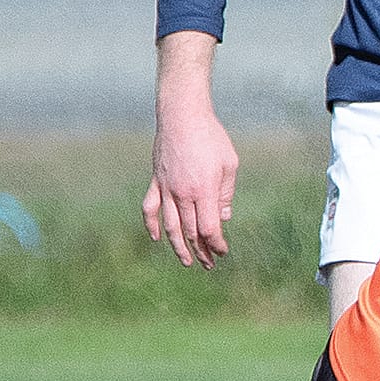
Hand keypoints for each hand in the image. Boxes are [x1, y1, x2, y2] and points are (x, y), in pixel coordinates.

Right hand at [143, 103, 238, 268]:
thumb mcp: (229, 164)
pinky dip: (151, 224)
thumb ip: (225, 194)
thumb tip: (223, 218)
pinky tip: (156, 237)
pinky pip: (150, 207)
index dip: (216, 244)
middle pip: (190, 231)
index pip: (209, 228)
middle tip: (209, 264)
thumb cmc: (211, 138)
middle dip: (201, 251)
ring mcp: (166, 188)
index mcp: (204, 190)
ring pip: (169, 225)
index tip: (223, 252)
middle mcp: (182, 193)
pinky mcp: (156, 180)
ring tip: (186, 261)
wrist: (182, 116)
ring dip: (178, 246)